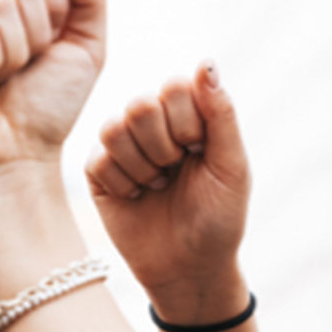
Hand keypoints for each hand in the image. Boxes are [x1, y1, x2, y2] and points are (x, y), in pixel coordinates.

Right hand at [85, 63, 249, 322]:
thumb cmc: (219, 218)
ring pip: (114, 128)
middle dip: (164, 147)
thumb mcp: (232, 167)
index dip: (187, 122)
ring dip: (143, 166)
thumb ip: (221, 113)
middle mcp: (154, 124)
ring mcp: (124, 146)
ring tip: (157, 185)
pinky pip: (99, 159)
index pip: (174, 87)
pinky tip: (137, 197)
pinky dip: (124, 185)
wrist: (190, 269)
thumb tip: (205, 62)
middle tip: (176, 170)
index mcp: (189, 115)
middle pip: (140, 104)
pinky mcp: (99, 171)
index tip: (199, 151)